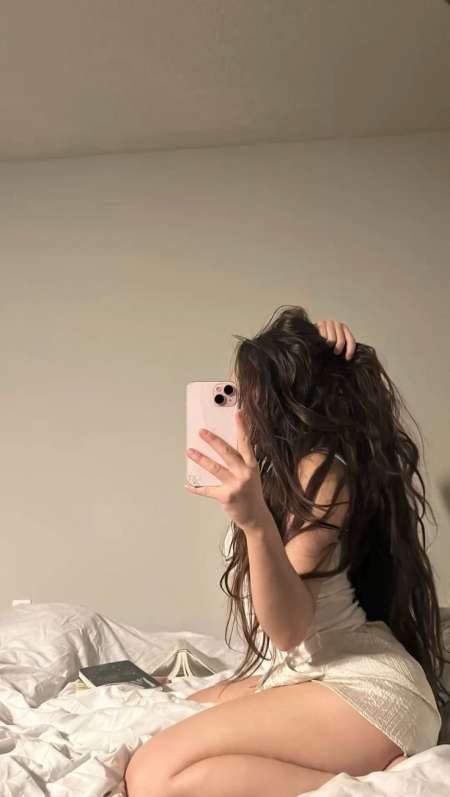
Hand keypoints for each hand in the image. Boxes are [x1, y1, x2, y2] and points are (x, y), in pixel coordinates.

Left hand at [185, 409, 269, 530]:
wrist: (256, 517)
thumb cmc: (251, 493)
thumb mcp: (251, 474)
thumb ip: (240, 462)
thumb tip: (222, 447)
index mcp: (252, 465)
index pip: (246, 443)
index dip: (242, 427)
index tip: (237, 413)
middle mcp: (245, 473)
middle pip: (227, 453)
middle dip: (213, 440)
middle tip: (202, 432)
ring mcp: (235, 485)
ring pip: (214, 468)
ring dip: (200, 459)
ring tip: (190, 451)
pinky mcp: (226, 497)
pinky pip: (207, 490)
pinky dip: (196, 488)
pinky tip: (188, 484)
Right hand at [315, 319, 355, 359]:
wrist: (312, 333)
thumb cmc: (326, 339)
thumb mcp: (336, 342)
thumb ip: (343, 347)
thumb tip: (347, 358)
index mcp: (345, 329)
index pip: (351, 340)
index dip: (350, 350)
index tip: (347, 358)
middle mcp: (338, 325)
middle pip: (341, 340)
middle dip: (338, 349)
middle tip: (335, 352)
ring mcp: (330, 323)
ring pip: (332, 340)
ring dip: (329, 346)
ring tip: (326, 347)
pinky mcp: (321, 323)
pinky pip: (324, 336)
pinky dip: (322, 342)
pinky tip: (321, 342)